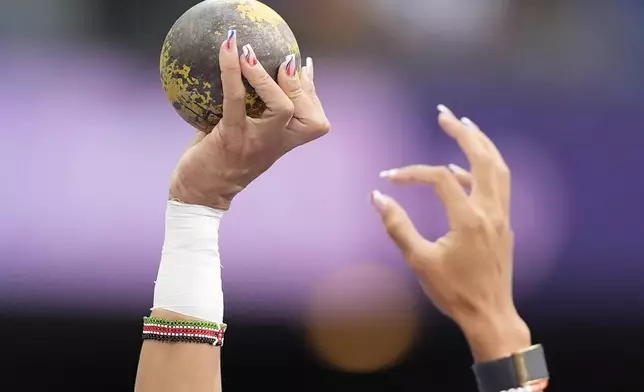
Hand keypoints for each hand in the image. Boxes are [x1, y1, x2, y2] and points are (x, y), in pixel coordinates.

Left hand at [170, 34, 329, 209]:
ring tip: (252, 52)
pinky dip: (232, 71)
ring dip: (268, 77)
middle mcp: (275, 143)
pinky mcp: (232, 137)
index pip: (312, 120)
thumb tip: (239, 80)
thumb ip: (248, 115)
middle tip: (287, 59)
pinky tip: (227, 49)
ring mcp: (256, 141)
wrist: (200, 195)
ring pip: (282, 108)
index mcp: (281, 143)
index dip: (312, 92)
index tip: (305, 67)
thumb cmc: (217, 164)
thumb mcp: (241, 140)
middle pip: (308, 117)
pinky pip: (236, 99)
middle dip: (302, 85)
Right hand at [372, 105, 529, 360]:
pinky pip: (498, 186)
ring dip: (481, 144)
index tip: (389, 178)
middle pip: (482, 158)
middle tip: (445, 114)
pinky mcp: (504, 225)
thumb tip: (377, 197)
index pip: (440, 179)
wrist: (490, 315)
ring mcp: (501, 217)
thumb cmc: (453, 292)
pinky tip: (463, 171)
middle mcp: (490, 212)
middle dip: (464, 132)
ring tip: (464, 127)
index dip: (412, 173)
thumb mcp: (419, 261)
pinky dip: (482, 170)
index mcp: (468, 219)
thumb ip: (397, 226)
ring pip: (498, 168)